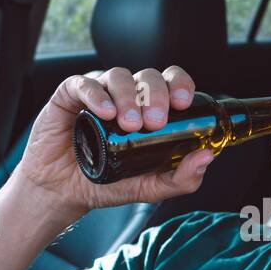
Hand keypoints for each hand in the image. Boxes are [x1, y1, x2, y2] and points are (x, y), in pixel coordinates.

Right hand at [15, 65, 214, 214]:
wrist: (63, 193)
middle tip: (155, 121)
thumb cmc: (106, 183)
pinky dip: (96, 94)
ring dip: (128, 96)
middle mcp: (126, 97)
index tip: (183, 102)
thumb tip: (207, 157)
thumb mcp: (149, 187)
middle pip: (148, 77)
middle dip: (155, 95)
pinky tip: (104, 111)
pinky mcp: (69, 96)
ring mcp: (98, 94)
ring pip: (118, 76)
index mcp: (149, 109)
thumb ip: (181, 179)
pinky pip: (82, 84)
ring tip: (128, 124)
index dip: (179, 84)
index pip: (171, 83)